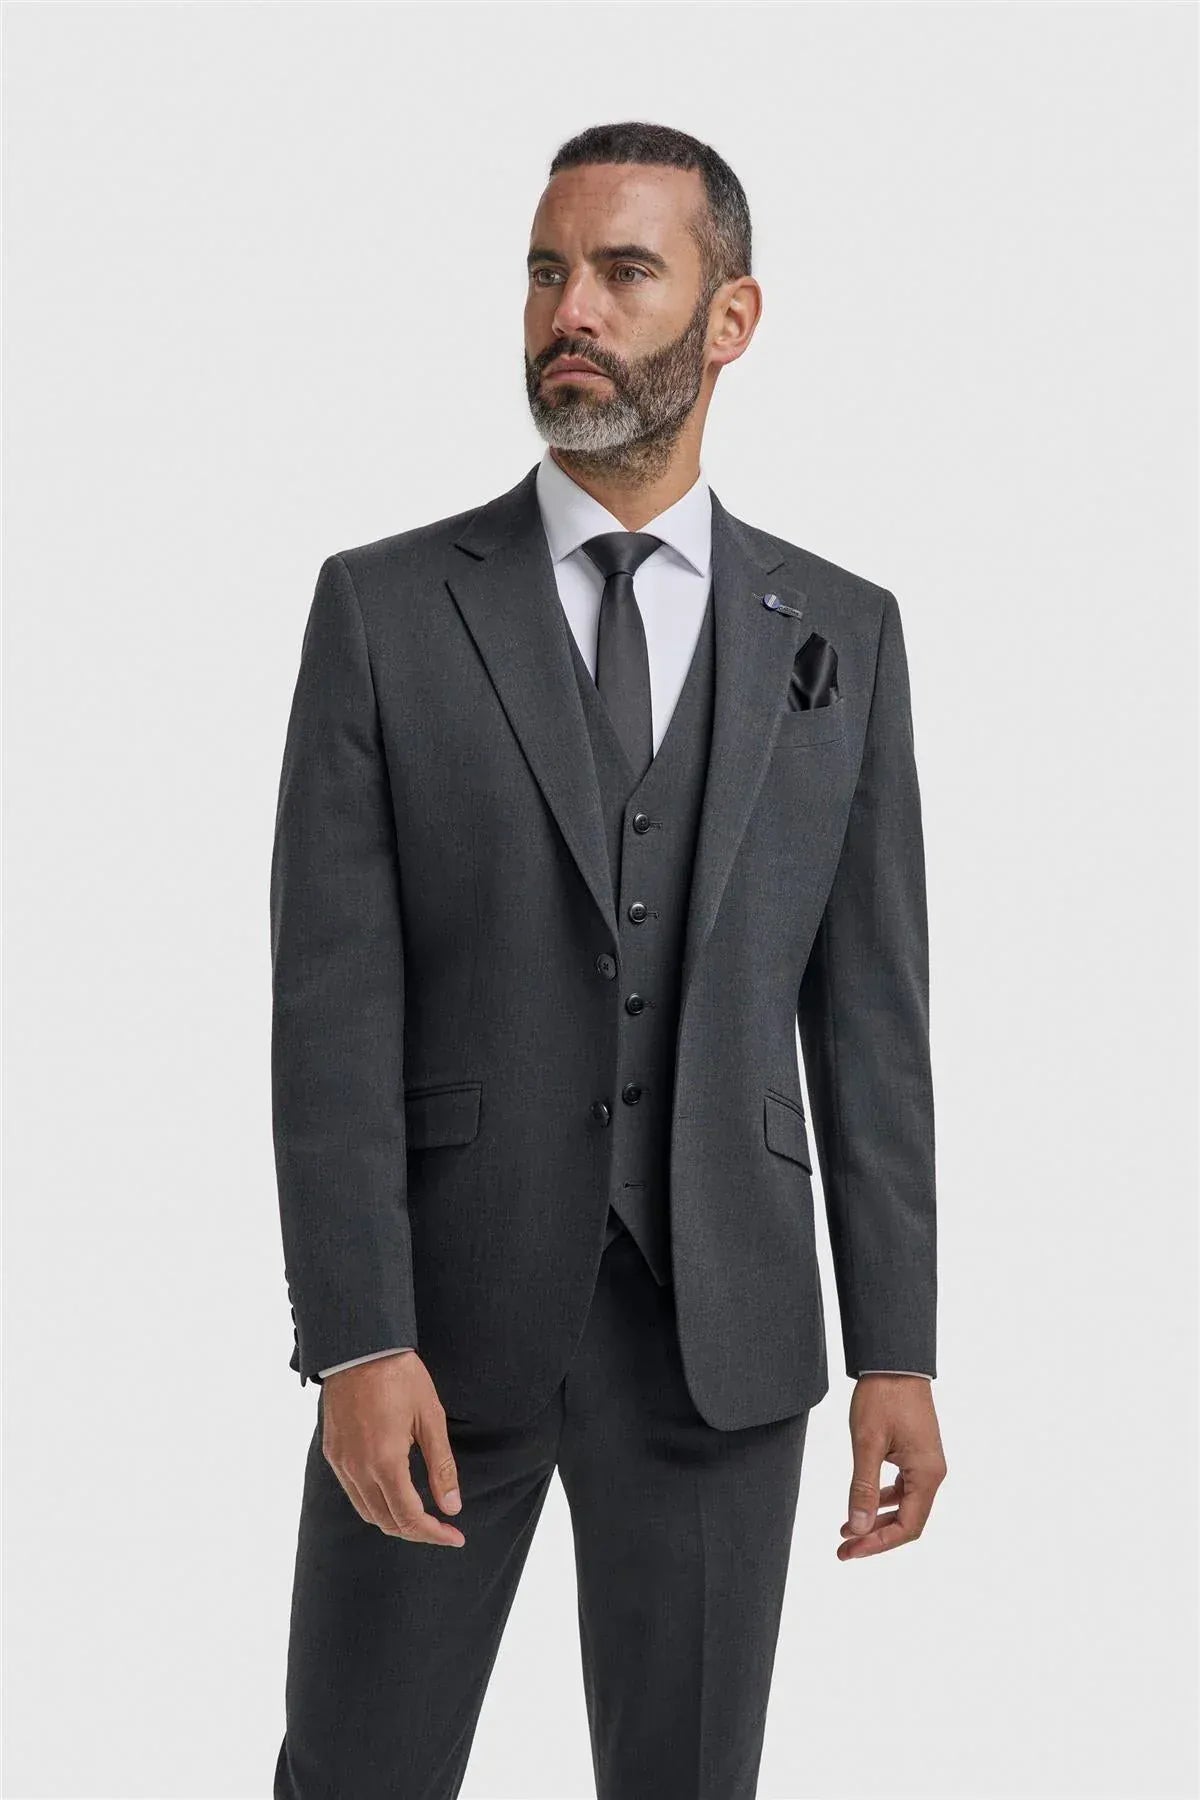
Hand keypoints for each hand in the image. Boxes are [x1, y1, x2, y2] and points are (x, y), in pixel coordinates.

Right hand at [320, 1351, 465, 1546]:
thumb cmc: (400, 1376)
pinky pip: (352, 1492)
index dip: (434, 1533)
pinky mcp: (332, 1452)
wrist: (360, 1347)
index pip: (409, 1518)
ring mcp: (341, 1462)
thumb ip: (441, 1466)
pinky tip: (392, 1492)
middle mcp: (358, 1468)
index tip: (455, 1536)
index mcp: (385, 1461)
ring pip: (366, 1511)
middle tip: (442, 1528)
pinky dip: (373, 1503)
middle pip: (386, 1522)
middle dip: (416, 1532)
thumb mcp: (431, 1418)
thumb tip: (452, 1507)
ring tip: (420, 1515)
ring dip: (393, 1521)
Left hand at [838, 1374, 946, 1559]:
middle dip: (874, 1537)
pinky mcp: (916, 1453)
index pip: (908, 1526)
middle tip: (843, 1549)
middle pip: (908, 1520)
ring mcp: (926, 1463)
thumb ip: (862, 1487)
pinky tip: (862, 1503)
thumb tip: (857, 1528)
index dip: (878, 1543)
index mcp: (926, 1474)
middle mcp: (932, 1472)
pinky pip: (903, 1487)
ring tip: (847, 1531)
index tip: (850, 1551)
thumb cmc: (883, 1396)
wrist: (895, 1360)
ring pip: (905, 1505)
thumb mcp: (867, 1443)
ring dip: (877, 1520)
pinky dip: (882, 1499)